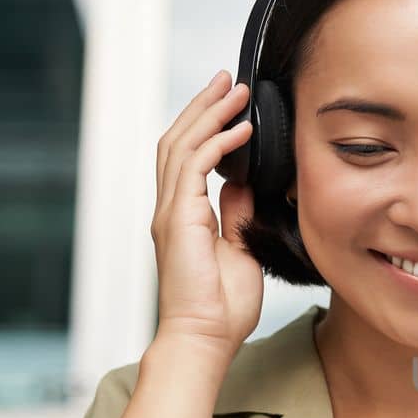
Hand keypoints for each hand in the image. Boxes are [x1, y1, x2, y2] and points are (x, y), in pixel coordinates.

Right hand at [151, 70, 263, 360]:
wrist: (205, 338)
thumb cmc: (222, 308)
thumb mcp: (239, 249)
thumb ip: (237, 213)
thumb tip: (246, 184)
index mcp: (183, 216)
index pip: (189, 158)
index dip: (207, 126)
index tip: (232, 104)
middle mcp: (171, 208)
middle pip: (179, 140)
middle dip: (204, 106)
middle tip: (229, 79)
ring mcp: (171, 212)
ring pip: (183, 145)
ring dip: (210, 113)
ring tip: (236, 90)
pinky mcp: (179, 219)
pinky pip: (195, 167)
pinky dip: (218, 143)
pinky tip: (241, 128)